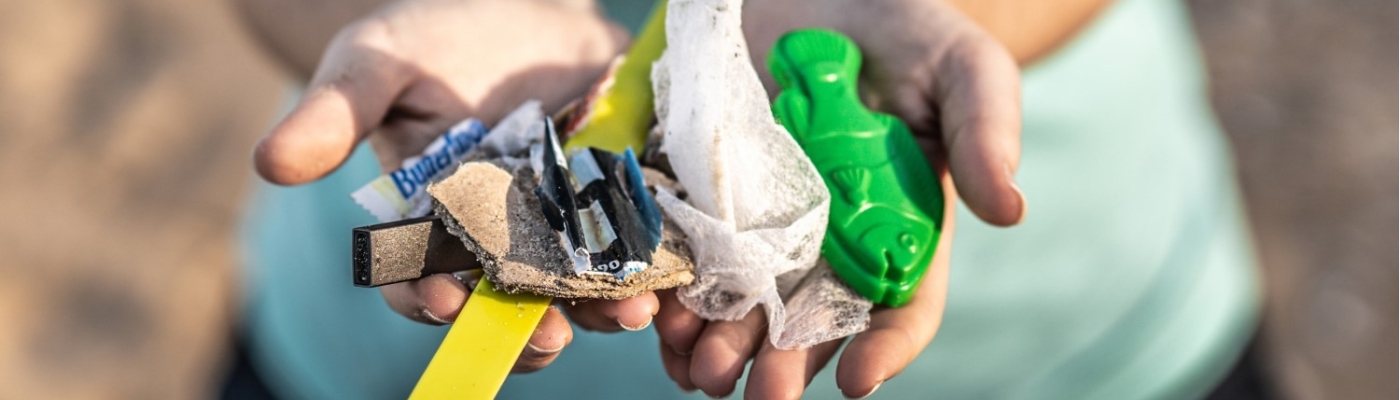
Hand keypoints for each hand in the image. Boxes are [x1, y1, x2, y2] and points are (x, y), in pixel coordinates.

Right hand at [251, 0, 657, 372]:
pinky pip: (640, 247)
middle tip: (547, 335)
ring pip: (580, 288)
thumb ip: (335, 114)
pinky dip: (658, 266)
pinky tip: (676, 274)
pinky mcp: (620, 203)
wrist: (520, 12)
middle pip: (510, 304)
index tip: (443, 300)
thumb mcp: (377, 64)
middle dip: (529, 326)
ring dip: (603, 307)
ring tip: (630, 310)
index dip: (428, 298)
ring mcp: (564, 228)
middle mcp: (499, 243)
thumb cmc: (433, 42)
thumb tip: (270, 163)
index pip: (421, 281)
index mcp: (433, 226)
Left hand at [653, 0, 1026, 396]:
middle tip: (759, 392)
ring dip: (718, 341)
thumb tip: (1012, 210)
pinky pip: (683, 247)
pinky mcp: (704, 186)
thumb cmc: (909, 31)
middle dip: (783, 362)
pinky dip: (668, 286)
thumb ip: (985, 129)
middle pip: (808, 320)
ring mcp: (762, 217)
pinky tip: (653, 314)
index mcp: (900, 226)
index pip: (901, 304)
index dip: (885, 348)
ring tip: (696, 366)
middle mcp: (828, 237)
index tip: (857, 380)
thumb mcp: (960, 66)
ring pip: (740, 300)